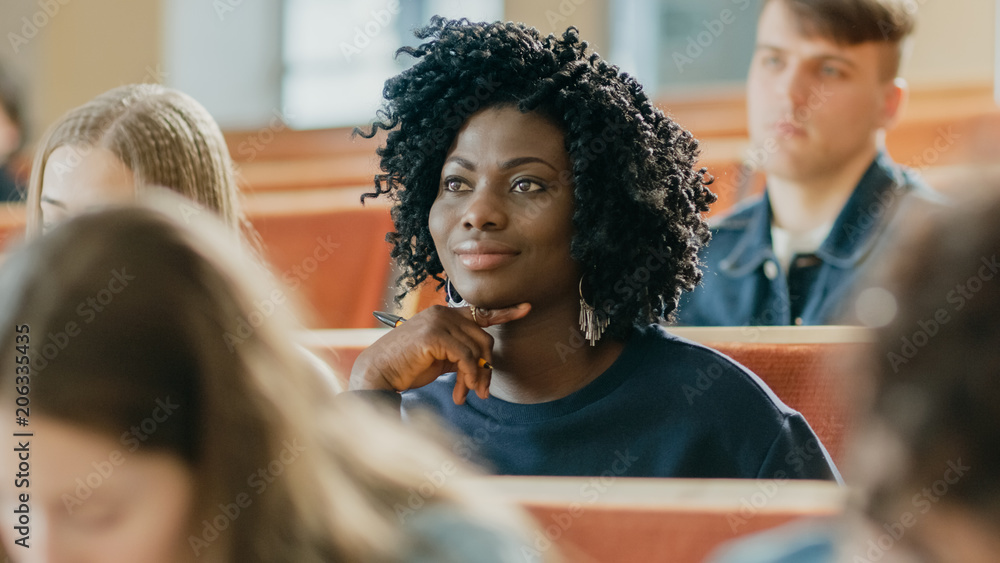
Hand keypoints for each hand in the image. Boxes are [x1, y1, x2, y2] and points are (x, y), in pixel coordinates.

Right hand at [349, 303, 530, 403]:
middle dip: (486, 367)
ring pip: (477, 350)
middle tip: (481, 391)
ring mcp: (438, 322)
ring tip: (468, 394)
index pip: (480, 312)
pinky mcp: (434, 335)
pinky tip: (461, 390)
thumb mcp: (441, 358)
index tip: (526, 308)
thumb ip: (461, 354)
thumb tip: (485, 365)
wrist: (380, 373)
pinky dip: (469, 376)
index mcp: (444, 315)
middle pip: (484, 338)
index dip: (505, 312)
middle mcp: (443, 313)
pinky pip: (466, 358)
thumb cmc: (408, 367)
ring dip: (476, 377)